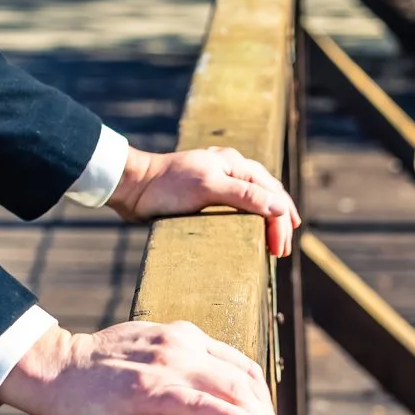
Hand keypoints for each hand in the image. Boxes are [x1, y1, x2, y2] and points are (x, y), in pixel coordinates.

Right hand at [0, 321, 283, 414]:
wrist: (48, 370)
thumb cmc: (92, 376)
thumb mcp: (144, 359)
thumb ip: (174, 372)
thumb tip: (203, 408)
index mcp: (182, 337)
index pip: (243, 368)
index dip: (265, 402)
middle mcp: (180, 344)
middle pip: (247, 381)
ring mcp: (164, 365)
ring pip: (235, 391)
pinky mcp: (146, 390)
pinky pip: (201, 404)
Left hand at [107, 146, 299, 254]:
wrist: (133, 186)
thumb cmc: (168, 186)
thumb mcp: (208, 188)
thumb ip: (244, 196)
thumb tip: (280, 207)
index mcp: (236, 164)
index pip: (271, 193)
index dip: (280, 221)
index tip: (279, 249)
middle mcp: (231, 170)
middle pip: (267, 196)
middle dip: (278, 222)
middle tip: (281, 251)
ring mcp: (219, 181)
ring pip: (254, 200)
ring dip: (266, 220)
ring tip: (273, 243)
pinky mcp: (206, 194)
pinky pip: (237, 206)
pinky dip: (249, 219)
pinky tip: (249, 231)